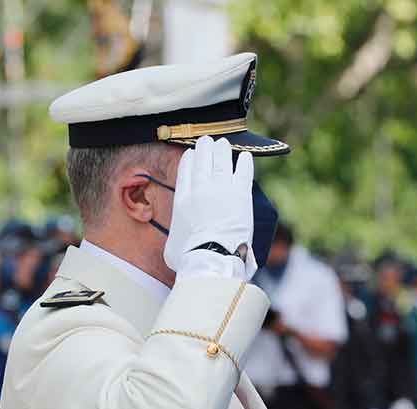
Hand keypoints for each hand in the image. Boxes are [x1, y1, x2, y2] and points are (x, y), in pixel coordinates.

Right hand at [165, 136, 255, 280]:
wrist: (211, 258)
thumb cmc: (189, 259)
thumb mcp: (171, 247)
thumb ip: (175, 237)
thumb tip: (176, 242)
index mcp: (182, 200)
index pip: (185, 172)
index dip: (189, 160)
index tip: (191, 154)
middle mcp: (200, 190)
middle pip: (203, 162)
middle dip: (205, 149)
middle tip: (207, 141)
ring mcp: (221, 190)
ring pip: (222, 162)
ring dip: (222, 151)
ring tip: (223, 143)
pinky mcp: (241, 196)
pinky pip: (243, 173)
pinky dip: (244, 163)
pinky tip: (245, 156)